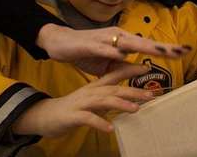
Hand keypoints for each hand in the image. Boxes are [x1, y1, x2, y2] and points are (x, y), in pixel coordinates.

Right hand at [12, 64, 154, 136]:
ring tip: (135, 109)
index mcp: (95, 86)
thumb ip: (108, 97)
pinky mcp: (73, 116)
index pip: (115, 75)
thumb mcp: (93, 100)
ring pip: (103, 101)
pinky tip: (110, 128)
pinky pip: (87, 118)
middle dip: (133, 91)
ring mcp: (81, 103)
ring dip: (120, 104)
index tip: (147, 68)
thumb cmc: (73, 108)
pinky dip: (99, 122)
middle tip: (150, 94)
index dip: (130, 70)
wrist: (45, 116)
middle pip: (114, 89)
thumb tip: (129, 97)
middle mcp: (90, 92)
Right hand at [37, 24, 189, 75]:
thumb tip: (142, 70)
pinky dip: (111, 52)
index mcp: (123, 41)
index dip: (166, 49)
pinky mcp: (89, 45)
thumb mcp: (108, 65)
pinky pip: (102, 49)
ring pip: (127, 44)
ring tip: (160, 51)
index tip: (185, 52)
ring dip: (143, 47)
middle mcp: (117, 37)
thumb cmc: (86, 52)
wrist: (59, 43)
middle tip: (182, 50)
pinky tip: (121, 55)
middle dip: (162, 46)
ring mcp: (104, 39)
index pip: (148, 46)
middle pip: (144, 43)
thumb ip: (124, 67)